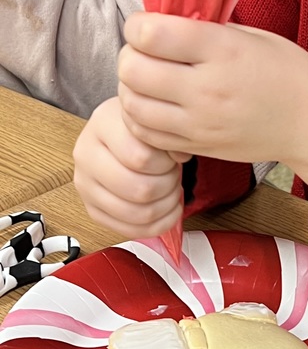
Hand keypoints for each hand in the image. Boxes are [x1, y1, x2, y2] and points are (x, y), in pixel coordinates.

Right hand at [73, 97, 188, 237]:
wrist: (120, 131)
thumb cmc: (140, 126)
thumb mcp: (155, 118)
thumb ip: (169, 134)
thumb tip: (180, 156)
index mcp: (102, 124)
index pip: (141, 158)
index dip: (166, 163)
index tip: (173, 156)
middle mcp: (86, 155)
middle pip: (139, 189)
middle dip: (168, 185)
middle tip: (173, 175)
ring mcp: (85, 185)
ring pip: (135, 213)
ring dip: (165, 206)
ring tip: (170, 190)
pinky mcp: (92, 208)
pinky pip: (128, 230)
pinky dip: (157, 225)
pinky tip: (169, 210)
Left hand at [117, 12, 307, 210]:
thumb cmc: (288, 71)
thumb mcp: (252, 36)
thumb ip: (204, 30)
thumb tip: (159, 23)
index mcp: (223, 50)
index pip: (150, 34)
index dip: (138, 25)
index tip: (148, 25)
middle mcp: (207, 89)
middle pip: (133, 70)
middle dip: (130, 55)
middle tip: (146, 53)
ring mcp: (200, 123)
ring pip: (132, 104)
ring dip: (131, 88)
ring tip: (149, 80)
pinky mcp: (198, 146)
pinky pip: (146, 134)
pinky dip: (141, 117)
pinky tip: (156, 106)